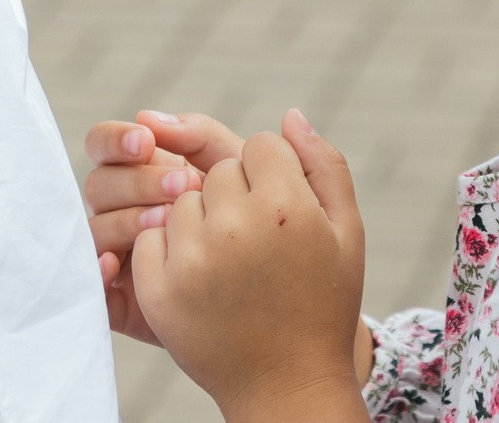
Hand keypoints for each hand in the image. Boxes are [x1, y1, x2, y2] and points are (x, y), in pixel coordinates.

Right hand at [83, 111, 246, 344]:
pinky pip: (94, 289)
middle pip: (99, 184)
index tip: (147, 140)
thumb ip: (202, 135)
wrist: (293, 303)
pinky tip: (118, 265)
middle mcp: (127, 210)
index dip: (118, 139)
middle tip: (181, 185)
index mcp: (147, 173)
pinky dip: (96, 273)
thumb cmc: (268, 225)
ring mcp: (124, 256)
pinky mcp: (125, 303)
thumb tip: (147, 114)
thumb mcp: (243, 171)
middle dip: (135, 180)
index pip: (108, 145)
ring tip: (166, 220)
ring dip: (124, 219)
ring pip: (95, 228)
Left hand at [131, 111, 368, 422]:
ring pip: (182, 199)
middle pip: (220, 171)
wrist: (288, 383)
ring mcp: (191, 259)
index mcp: (285, 206)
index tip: (283, 210)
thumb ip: (323, 164)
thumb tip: (288, 116)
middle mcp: (233, 227)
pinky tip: (201, 277)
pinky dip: (169, 249)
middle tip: (257, 239)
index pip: (261, 146)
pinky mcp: (157, 289)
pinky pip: (151, 236)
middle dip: (236, 194)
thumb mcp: (347, 231)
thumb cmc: (323, 302)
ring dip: (200, 219)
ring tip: (229, 260)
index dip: (275, 175)